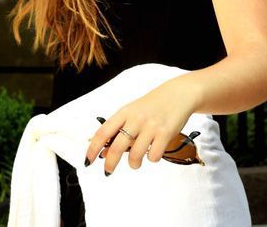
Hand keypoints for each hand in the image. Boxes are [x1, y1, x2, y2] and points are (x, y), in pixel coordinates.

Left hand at [85, 75, 199, 173]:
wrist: (178, 94)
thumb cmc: (153, 105)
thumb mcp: (133, 111)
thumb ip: (120, 129)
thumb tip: (104, 152)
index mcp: (125, 112)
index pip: (103, 132)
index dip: (92, 148)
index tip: (87, 160)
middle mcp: (136, 119)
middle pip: (117, 147)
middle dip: (110, 163)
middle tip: (107, 171)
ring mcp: (151, 126)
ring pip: (136, 155)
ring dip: (134, 164)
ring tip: (136, 163)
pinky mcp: (166, 133)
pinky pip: (154, 156)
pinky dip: (152, 159)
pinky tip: (154, 152)